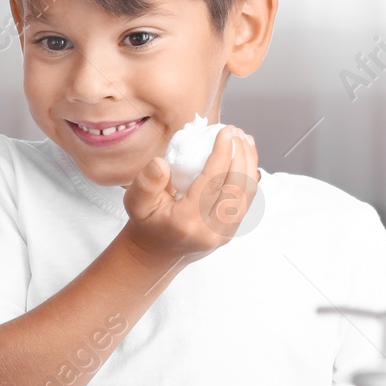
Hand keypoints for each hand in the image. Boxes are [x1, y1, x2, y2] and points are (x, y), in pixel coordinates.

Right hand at [121, 125, 258, 263]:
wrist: (156, 253)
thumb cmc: (146, 224)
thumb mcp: (135, 203)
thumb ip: (146, 183)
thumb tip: (161, 162)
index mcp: (187, 221)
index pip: (212, 181)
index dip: (222, 153)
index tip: (225, 131)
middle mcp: (211, 230)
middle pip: (237, 186)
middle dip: (241, 154)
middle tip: (236, 131)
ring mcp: (224, 232)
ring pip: (247, 193)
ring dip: (249, 163)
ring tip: (244, 140)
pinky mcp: (231, 230)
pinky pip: (246, 200)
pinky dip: (249, 176)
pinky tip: (245, 159)